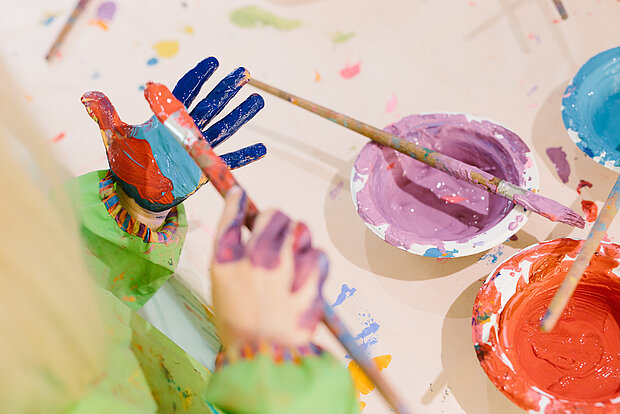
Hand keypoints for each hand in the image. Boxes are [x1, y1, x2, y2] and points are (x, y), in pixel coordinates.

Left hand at [81, 57, 264, 212]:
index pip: (185, 92)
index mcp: (168, 119)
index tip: (214, 62)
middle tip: (243, 74)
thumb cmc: (127, 164)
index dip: (199, 77)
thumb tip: (89, 95)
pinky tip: (261, 148)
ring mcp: (199, 149)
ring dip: (241, 115)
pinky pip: (228, 160)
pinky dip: (244, 155)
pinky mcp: (204, 169)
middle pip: (210, 105)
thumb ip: (105, 114)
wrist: (136, 194)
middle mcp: (188, 130)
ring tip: (257, 101)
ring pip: (224, 127)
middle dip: (226, 89)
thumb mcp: (114, 137)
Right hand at [211, 187, 327, 349]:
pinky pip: (320, 255)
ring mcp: (286, 271)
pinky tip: (307, 277)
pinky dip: (317, 263)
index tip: (239, 194)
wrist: (263, 360)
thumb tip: (249, 228)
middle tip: (279, 238)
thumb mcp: (224, 287)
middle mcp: (256, 260)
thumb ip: (234, 256)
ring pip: (302, 231)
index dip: (236, 201)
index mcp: (227, 262)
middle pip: (275, 215)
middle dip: (279, 223)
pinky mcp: (311, 284)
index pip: (232, 217)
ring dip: (300, 242)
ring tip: (294, 263)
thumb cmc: (240, 324)